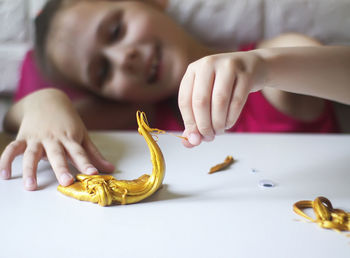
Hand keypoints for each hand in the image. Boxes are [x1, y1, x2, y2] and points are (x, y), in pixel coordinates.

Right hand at [0, 89, 114, 189]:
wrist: (47, 100)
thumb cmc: (68, 121)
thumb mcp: (83, 134)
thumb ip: (94, 154)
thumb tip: (111, 169)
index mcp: (70, 138)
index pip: (80, 152)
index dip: (87, 163)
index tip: (93, 174)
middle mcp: (54, 138)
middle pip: (57, 154)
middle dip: (62, 168)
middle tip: (66, 182)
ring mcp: (37, 138)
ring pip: (32, 154)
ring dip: (30, 170)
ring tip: (30, 186)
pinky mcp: (23, 137)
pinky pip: (12, 149)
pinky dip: (6, 160)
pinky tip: (5, 175)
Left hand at [178, 51, 264, 146]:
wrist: (253, 66)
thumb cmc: (224, 85)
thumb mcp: (206, 96)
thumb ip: (195, 120)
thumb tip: (189, 143)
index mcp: (193, 69)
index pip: (185, 100)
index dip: (189, 122)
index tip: (194, 138)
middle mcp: (208, 64)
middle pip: (201, 101)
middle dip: (203, 125)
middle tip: (208, 137)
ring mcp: (228, 67)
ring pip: (219, 102)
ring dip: (218, 123)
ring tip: (219, 131)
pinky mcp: (246, 74)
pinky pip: (237, 102)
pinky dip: (231, 118)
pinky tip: (228, 124)